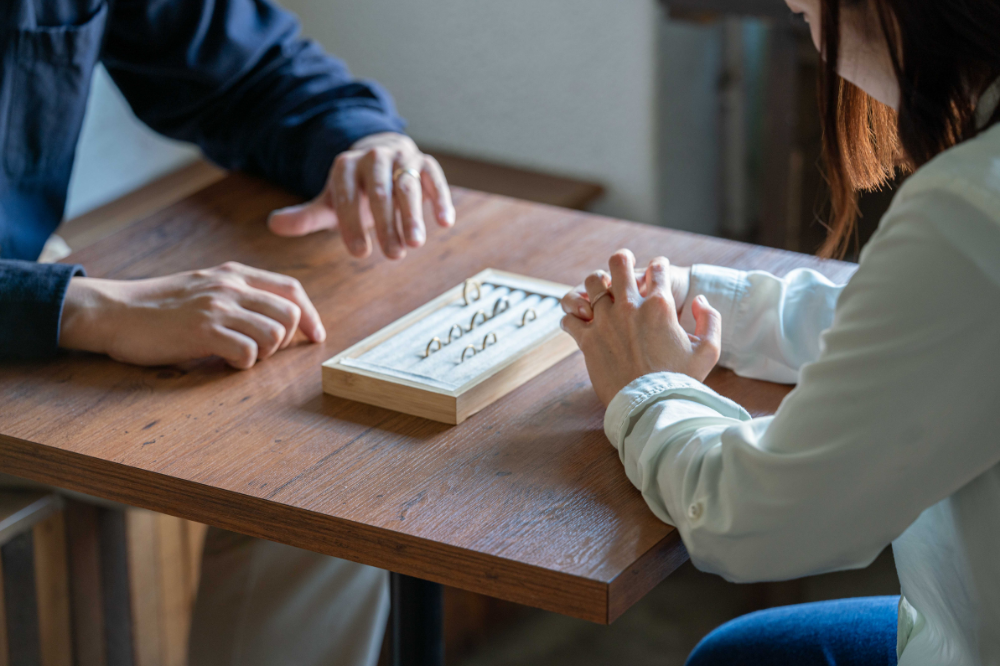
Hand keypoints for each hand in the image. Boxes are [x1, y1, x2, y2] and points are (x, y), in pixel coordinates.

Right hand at [60, 262, 325, 369]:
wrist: (114, 311)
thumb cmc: (158, 307)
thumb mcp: (204, 287)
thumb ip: (237, 295)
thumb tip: (275, 319)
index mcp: (234, 274)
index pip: (291, 289)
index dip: (310, 314)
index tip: (315, 335)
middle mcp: (231, 286)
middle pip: (290, 313)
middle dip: (286, 339)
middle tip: (263, 352)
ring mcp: (217, 307)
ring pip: (274, 334)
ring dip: (264, 353)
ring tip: (239, 356)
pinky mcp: (203, 331)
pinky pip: (247, 353)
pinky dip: (242, 365)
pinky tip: (224, 363)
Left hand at [267, 132, 454, 259]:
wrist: (380, 155)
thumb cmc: (354, 190)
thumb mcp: (329, 202)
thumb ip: (305, 216)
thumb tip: (273, 225)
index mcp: (345, 166)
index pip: (347, 197)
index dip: (352, 225)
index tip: (359, 254)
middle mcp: (374, 158)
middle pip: (380, 193)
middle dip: (386, 225)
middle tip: (393, 256)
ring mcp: (401, 158)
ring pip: (407, 186)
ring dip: (413, 215)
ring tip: (416, 243)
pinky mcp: (425, 162)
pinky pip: (434, 179)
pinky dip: (440, 199)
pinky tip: (445, 222)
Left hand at [560, 250, 720, 406]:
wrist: (652, 408)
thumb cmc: (681, 381)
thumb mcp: (708, 350)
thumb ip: (710, 319)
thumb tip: (699, 299)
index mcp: (660, 306)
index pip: (657, 269)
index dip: (658, 266)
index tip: (656, 270)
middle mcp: (630, 307)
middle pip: (619, 263)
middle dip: (622, 259)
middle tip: (623, 264)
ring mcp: (606, 321)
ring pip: (592, 283)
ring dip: (595, 283)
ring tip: (599, 291)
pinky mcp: (588, 340)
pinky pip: (571, 317)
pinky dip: (573, 316)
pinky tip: (578, 321)